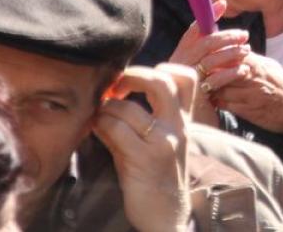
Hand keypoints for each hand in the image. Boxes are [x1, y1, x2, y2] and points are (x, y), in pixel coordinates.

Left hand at [93, 64, 195, 231]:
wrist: (166, 215)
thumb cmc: (157, 177)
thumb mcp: (159, 143)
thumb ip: (142, 118)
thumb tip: (109, 95)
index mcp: (183, 120)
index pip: (187, 79)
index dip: (165, 67)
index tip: (141, 79)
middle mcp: (177, 127)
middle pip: (161, 81)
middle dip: (131, 75)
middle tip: (115, 87)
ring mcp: (162, 142)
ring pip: (128, 107)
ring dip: (105, 107)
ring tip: (98, 116)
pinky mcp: (143, 159)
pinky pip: (115, 129)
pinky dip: (100, 124)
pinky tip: (96, 130)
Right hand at [167, 0, 249, 122]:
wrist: (190, 129)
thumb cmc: (198, 95)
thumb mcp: (202, 70)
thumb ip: (208, 49)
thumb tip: (220, 13)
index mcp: (178, 57)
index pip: (192, 32)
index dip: (207, 16)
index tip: (223, 4)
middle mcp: (177, 67)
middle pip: (203, 43)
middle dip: (226, 36)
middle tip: (244, 36)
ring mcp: (183, 82)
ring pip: (209, 59)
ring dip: (231, 53)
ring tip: (247, 51)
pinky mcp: (194, 97)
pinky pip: (214, 80)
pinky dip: (231, 72)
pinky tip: (243, 70)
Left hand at [211, 53, 282, 135]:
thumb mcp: (270, 66)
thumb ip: (252, 59)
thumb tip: (233, 50)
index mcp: (259, 65)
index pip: (232, 53)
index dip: (217, 54)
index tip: (208, 55)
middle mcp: (254, 78)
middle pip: (223, 71)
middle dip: (210, 72)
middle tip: (201, 72)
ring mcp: (250, 96)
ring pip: (221, 89)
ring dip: (211, 88)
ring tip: (206, 86)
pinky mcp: (248, 111)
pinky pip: (226, 105)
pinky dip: (217, 102)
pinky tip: (215, 100)